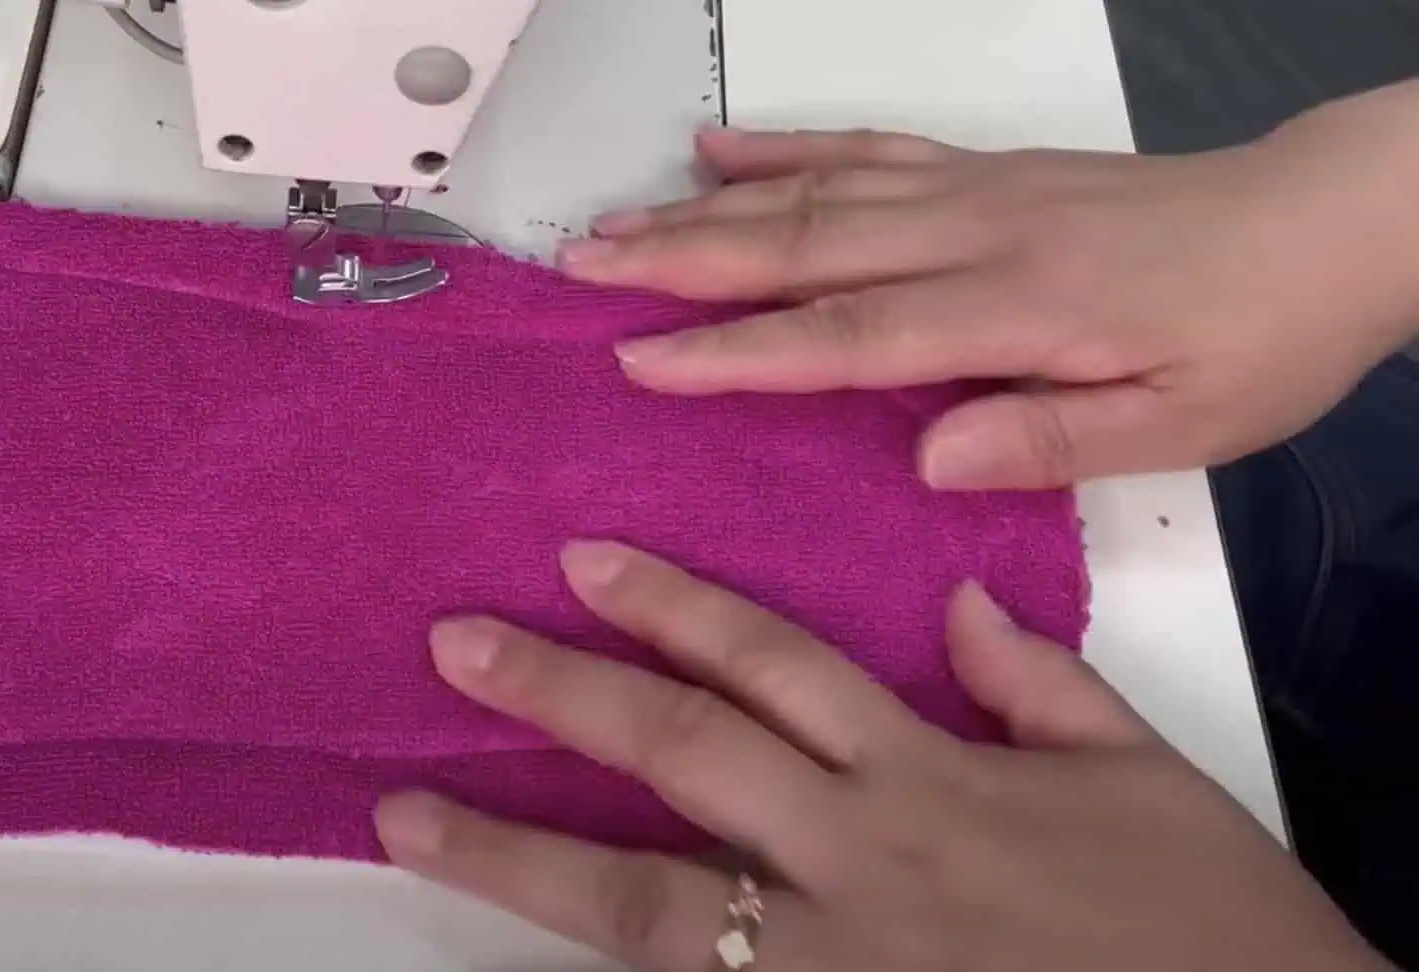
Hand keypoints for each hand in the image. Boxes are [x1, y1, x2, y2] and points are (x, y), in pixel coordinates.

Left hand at [374, 541, 1389, 971]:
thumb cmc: (1209, 929)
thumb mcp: (1143, 781)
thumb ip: (1041, 686)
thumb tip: (957, 606)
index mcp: (930, 776)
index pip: (775, 666)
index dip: (674, 608)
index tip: (585, 563)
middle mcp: (858, 856)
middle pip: (682, 754)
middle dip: (563, 692)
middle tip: (454, 645)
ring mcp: (825, 958)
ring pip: (642, 898)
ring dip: (514, 852)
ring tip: (407, 815)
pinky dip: (603, 966)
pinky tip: (525, 949)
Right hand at [558, 82, 1418, 489]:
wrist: (1324, 226)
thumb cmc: (1258, 340)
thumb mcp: (1183, 425)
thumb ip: (1051, 437)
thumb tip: (927, 459)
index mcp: (1018, 308)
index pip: (850, 335)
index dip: (740, 351)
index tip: (640, 361)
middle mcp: (975, 234)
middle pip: (803, 245)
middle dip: (679, 261)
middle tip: (576, 272)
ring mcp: (973, 188)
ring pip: (815, 193)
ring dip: (702, 210)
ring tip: (608, 224)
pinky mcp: (984, 168)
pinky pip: (867, 149)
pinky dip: (783, 148)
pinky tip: (714, 150)